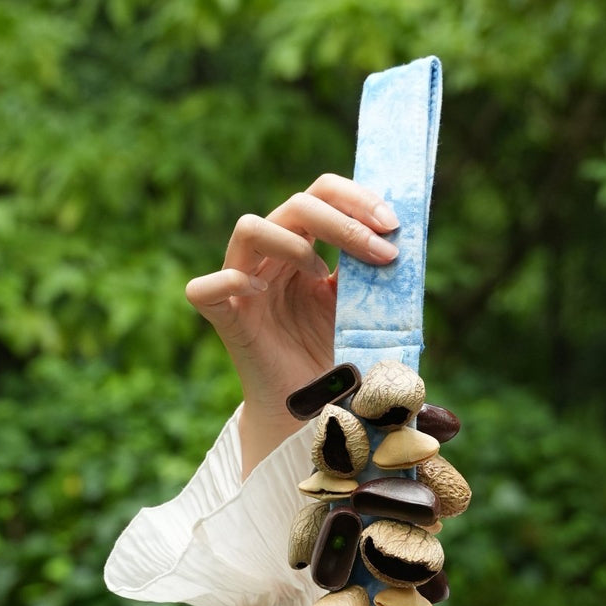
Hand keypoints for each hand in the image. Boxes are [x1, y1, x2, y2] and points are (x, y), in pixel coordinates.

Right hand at [186, 175, 399, 475]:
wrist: (313, 412)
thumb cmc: (336, 356)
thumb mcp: (363, 306)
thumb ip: (372, 272)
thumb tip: (401, 239)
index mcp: (304, 245)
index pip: (322, 193)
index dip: (357, 199)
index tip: (393, 224)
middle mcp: (271, 257)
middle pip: (295, 204)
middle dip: (344, 221)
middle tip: (383, 250)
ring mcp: (243, 285)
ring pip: (248, 228)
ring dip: (293, 242)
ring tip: (320, 274)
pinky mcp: (224, 319)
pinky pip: (204, 288)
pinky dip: (229, 282)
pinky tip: (259, 293)